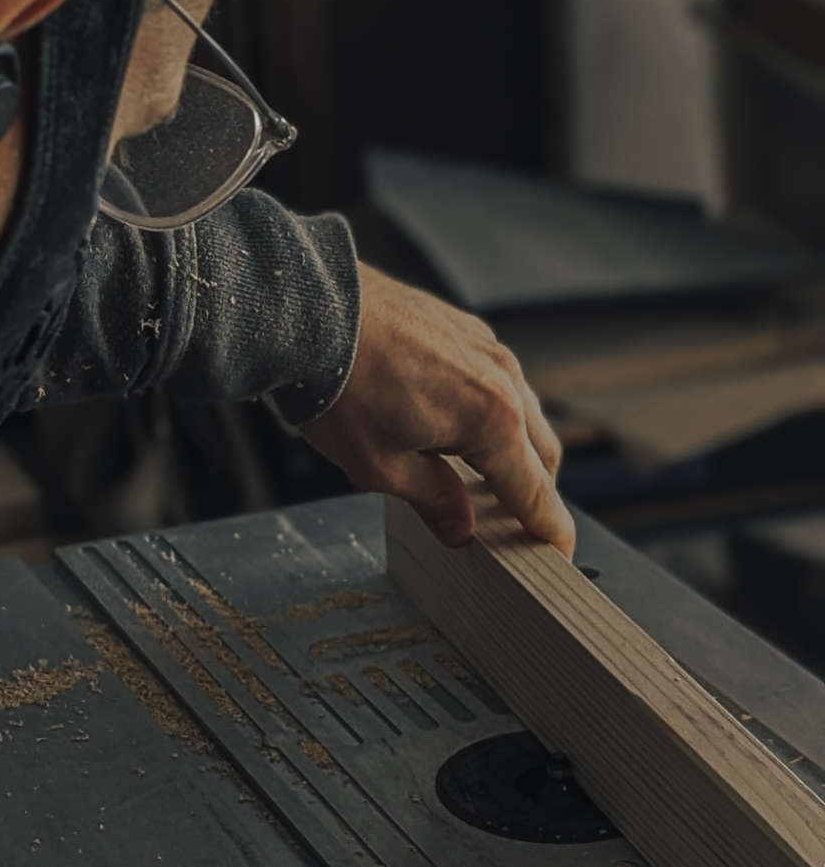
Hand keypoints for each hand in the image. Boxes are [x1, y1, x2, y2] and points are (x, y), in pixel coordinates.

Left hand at [302, 264, 575, 556]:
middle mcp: (503, 379)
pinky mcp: (462, 329)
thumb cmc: (339, 390)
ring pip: (522, 410)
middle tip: (512, 524)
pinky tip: (454, 427)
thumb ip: (432, 499)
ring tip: (479, 479)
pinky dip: (491, 412)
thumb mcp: (381, 467)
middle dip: (533, 491)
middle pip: (541, 452)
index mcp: (493, 420)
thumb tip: (461, 528)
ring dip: (513, 448)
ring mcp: (485, 347)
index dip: (549, 530)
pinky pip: (495, 379)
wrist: (308, 312)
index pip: (535, 491)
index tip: (559, 553)